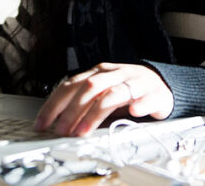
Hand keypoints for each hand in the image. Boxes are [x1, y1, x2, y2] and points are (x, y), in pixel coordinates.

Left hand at [33, 62, 173, 136]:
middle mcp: (115, 74)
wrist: (162, 85)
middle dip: (72, 111)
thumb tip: (59, 124)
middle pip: (90, 88)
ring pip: (113, 94)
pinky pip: (147, 97)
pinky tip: (133, 112)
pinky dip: (140, 105)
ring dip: (95, 114)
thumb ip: (84, 104)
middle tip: (61, 131)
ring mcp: (136, 81)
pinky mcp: (155, 92)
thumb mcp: (103, 94)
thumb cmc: (128, 91)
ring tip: (83, 132)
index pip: (71, 84)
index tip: (42, 123)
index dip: (54, 104)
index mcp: (99, 73)